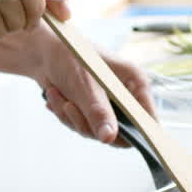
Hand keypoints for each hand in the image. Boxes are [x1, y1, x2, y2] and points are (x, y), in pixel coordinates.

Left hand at [31, 26, 153, 145]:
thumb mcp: (85, 84)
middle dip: (89, 124)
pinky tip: (56, 97)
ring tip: (59, 95)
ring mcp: (108, 106)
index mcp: (135, 83)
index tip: (126, 142)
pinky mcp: (92, 112)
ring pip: (96, 132)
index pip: (148, 118)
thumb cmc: (69, 56)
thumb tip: (109, 138)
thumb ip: (98, 112)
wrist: (43, 50)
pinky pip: (82, 127)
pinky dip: (65, 116)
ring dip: (72, 118)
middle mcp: (125, 97)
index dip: (143, 134)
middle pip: (119, 132)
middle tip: (70, 107)